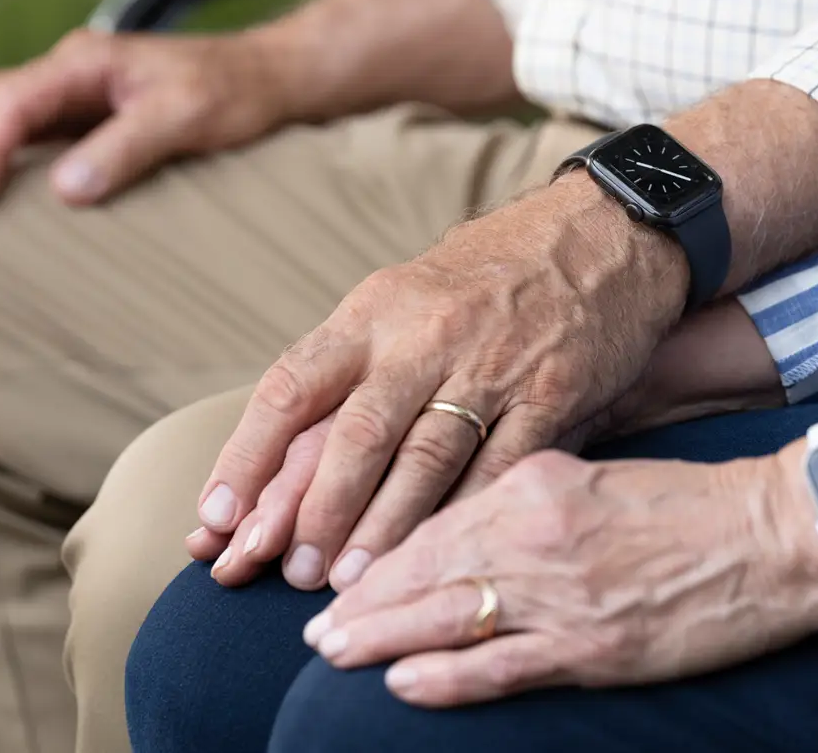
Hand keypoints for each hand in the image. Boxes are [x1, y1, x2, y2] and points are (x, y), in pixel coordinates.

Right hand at [0, 28, 296, 211]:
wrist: (273, 78)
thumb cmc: (237, 95)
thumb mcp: (188, 119)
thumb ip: (128, 149)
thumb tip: (64, 189)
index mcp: (85, 63)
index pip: (13, 106)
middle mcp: (71, 71)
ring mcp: (77, 92)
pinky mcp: (90, 115)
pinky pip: (25, 131)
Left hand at [197, 175, 689, 591]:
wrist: (603, 234)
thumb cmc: (490, 274)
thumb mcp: (405, 295)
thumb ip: (353, 365)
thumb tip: (281, 454)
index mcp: (374, 312)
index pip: (291, 388)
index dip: (246, 458)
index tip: (214, 518)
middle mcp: (425, 337)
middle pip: (357, 435)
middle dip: (317, 512)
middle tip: (288, 574)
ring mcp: (492, 366)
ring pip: (425, 459)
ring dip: (384, 528)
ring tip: (351, 582)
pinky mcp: (551, 393)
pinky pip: (500, 465)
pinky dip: (464, 514)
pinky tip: (440, 554)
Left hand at [299, 449, 817, 706]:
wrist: (779, 536)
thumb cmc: (699, 506)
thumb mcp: (603, 477)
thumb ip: (537, 493)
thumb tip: (477, 521)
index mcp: (539, 480)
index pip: (435, 518)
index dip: (380, 552)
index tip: (345, 574)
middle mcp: (537, 532)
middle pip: (424, 568)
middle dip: (362, 599)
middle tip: (317, 627)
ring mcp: (563, 593)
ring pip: (446, 616)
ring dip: (382, 637)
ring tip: (337, 653)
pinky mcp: (593, 646)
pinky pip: (499, 665)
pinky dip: (444, 676)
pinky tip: (404, 683)